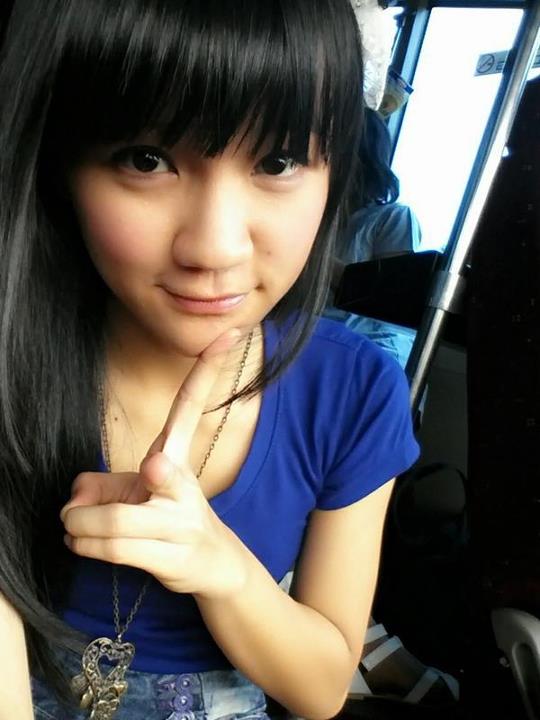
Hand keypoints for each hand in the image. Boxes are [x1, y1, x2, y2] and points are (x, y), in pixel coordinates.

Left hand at [60, 329, 247, 598]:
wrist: (215, 565)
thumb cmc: (170, 520)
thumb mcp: (136, 493)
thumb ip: (102, 485)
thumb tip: (75, 495)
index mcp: (179, 458)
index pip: (192, 407)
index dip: (207, 371)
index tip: (226, 336)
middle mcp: (187, 487)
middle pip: (156, 472)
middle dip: (102, 500)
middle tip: (72, 512)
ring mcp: (183, 524)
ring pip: (118, 521)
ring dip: (80, 526)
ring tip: (71, 528)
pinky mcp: (175, 557)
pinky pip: (119, 548)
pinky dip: (88, 545)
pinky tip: (79, 542)